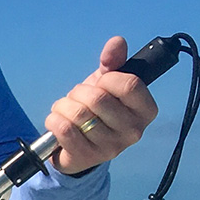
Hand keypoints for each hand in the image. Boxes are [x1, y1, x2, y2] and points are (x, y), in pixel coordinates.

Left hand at [45, 36, 157, 174]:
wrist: (77, 145)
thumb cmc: (96, 110)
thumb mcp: (106, 84)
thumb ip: (113, 62)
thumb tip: (117, 42)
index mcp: (146, 110)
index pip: (129, 84)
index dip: (107, 79)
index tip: (100, 84)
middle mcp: (134, 131)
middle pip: (98, 99)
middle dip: (78, 93)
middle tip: (77, 99)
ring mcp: (112, 147)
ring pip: (78, 114)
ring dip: (63, 107)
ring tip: (65, 110)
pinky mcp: (88, 157)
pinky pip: (64, 129)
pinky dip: (53, 120)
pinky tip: (56, 122)